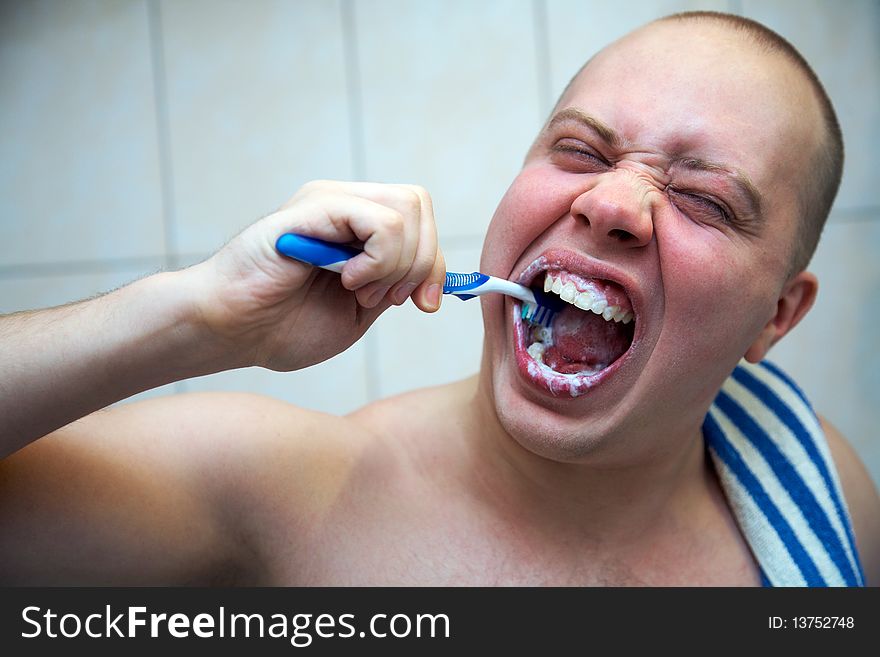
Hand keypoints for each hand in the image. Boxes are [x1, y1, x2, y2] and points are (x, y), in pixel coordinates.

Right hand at [185, 180, 445, 370]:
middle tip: (383, 300)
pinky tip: (348, 280)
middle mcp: (347, 206)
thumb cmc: (282, 326)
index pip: (422, 222)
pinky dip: (380, 259)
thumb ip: (395, 288)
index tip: (423, 305)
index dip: (435, 265)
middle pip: (420, 207)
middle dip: (421, 265)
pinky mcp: (315, 207)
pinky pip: (380, 221)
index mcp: (359, 229)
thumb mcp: (358, 313)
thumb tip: (437, 279)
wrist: (231, 330)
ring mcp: (331, 202)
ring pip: (407, 211)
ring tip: (358, 291)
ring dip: (396, 265)